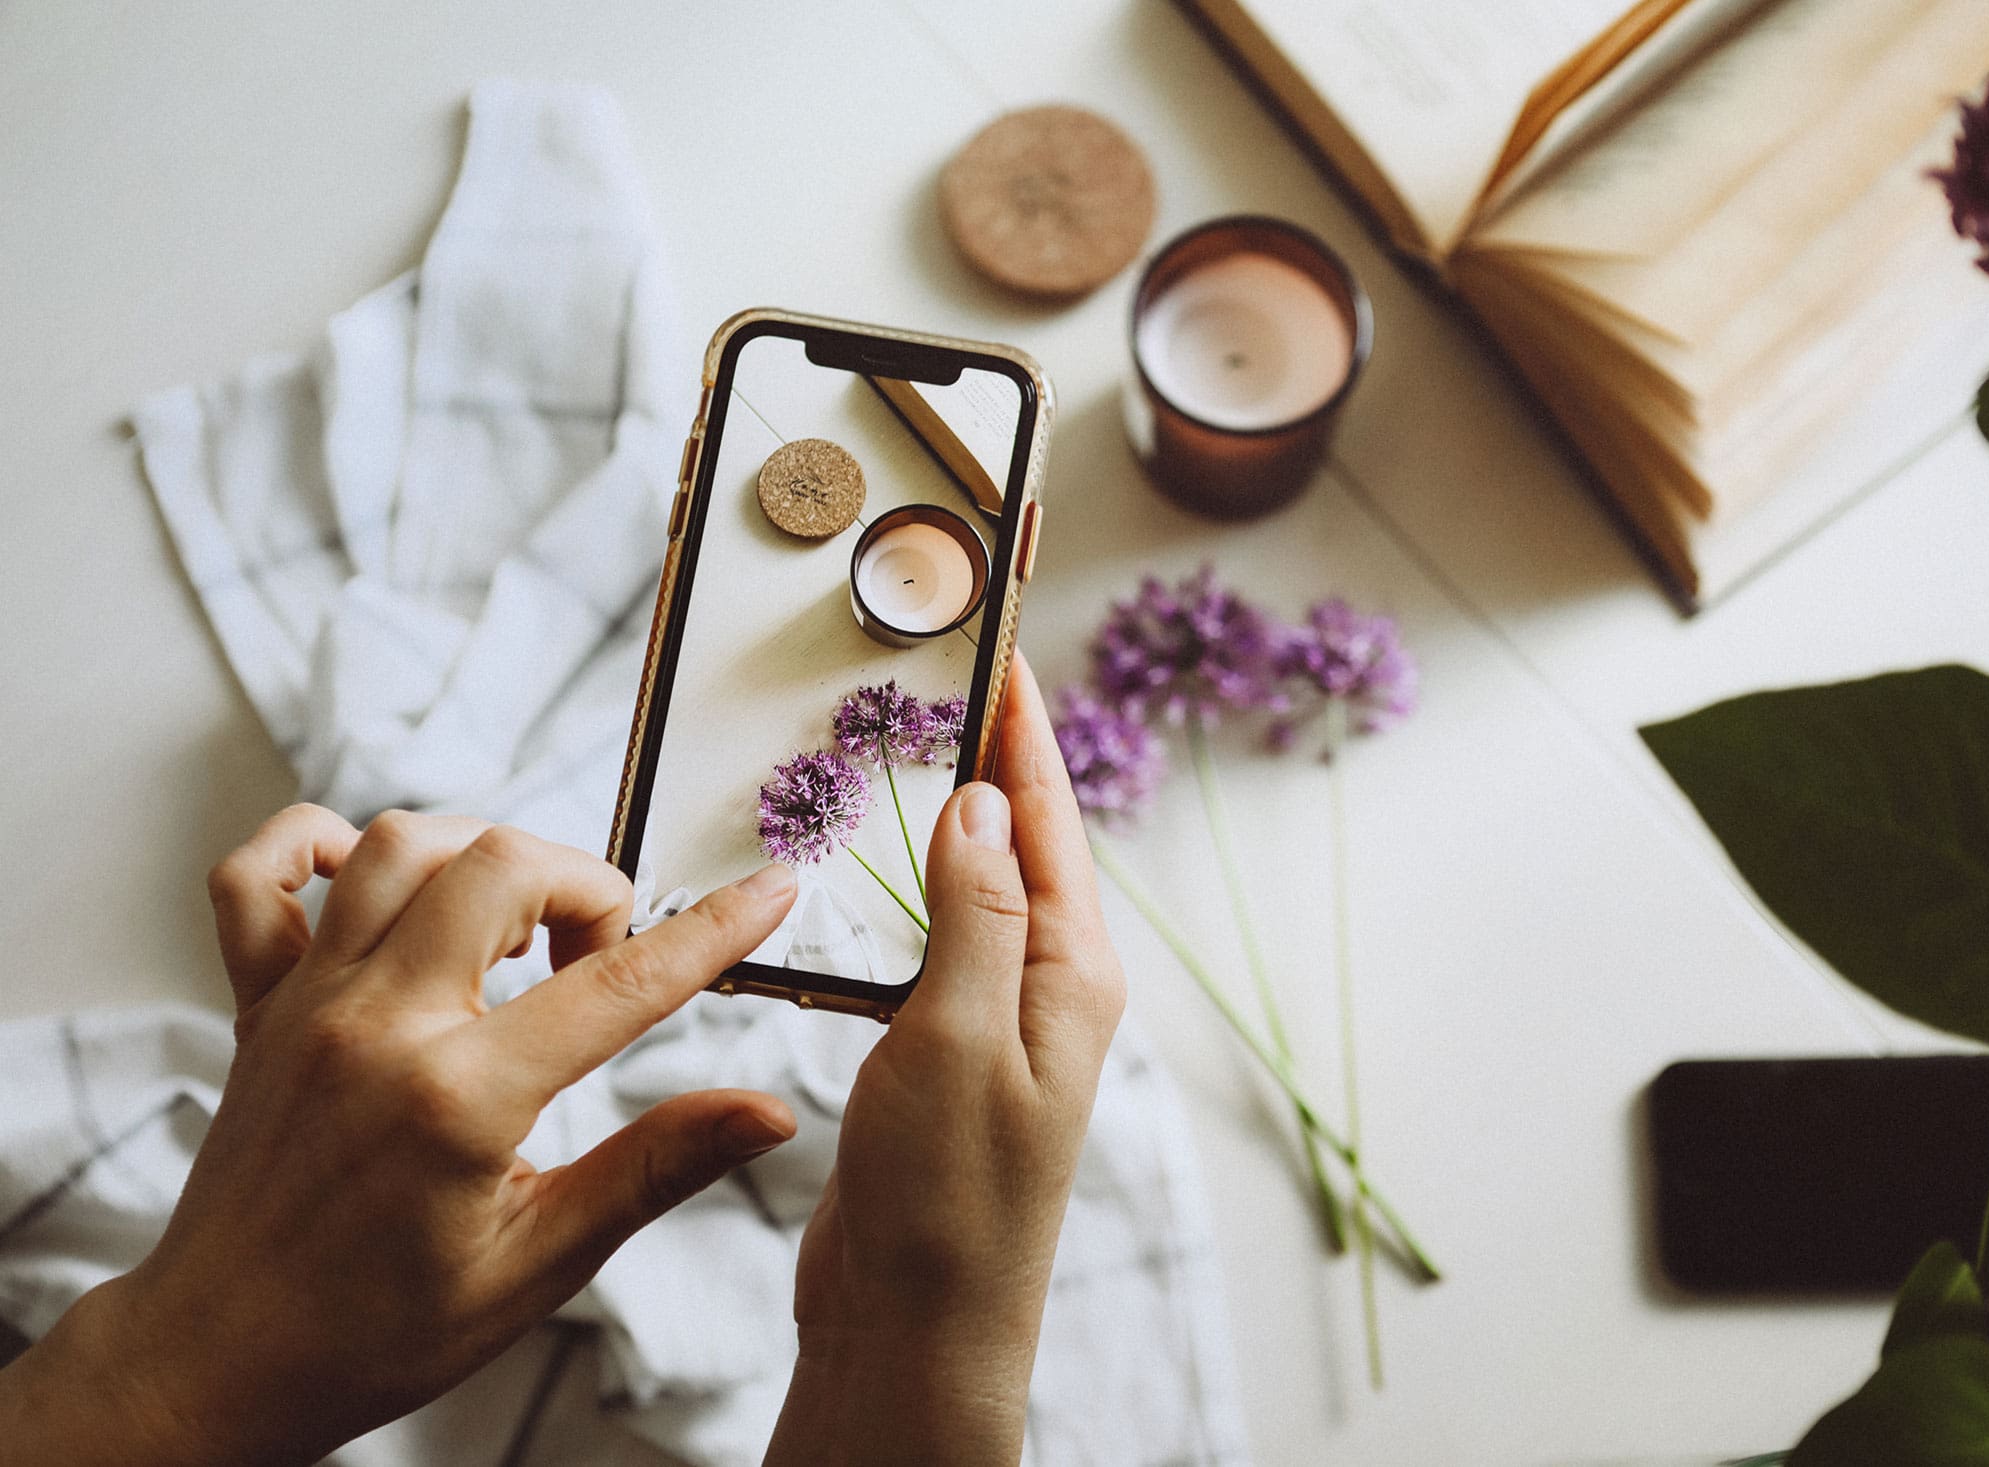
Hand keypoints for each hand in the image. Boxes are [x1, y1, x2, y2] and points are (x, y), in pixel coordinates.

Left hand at [0, 807, 799, 1465]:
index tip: (771, 891)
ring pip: (397, 846)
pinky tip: (372, 881)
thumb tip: (767, 1116)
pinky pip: (257, 877)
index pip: (619, 985)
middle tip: (601, 959)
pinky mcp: (256, 1006)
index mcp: (460, 1100)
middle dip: (585, 887)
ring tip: (516, 928)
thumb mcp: (541, 1262)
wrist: (221, 1362)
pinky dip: (312, 846)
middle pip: (502, 866)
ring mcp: (307, 1006)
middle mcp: (378, 1028)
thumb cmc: (377, 1329)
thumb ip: (657, 1168)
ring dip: (481, 857)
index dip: (713, 930)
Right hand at [767, 656, 1127, 1466]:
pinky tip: (871, 879)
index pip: (1050, 822)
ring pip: (975, 893)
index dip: (1024, 732)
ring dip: (945, 824)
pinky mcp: (946, 1059)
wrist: (917, 1328)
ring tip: (905, 753)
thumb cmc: (951, 1202)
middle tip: (946, 681)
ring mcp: (998, 1026)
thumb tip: (981, 804)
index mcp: (1072, 975)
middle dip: (990, 760)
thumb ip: (975, 916)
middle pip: (1022, 845)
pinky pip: (932, 947)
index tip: (1003, 652)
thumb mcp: (960, 1039)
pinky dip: (904, 896)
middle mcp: (1048, 991)